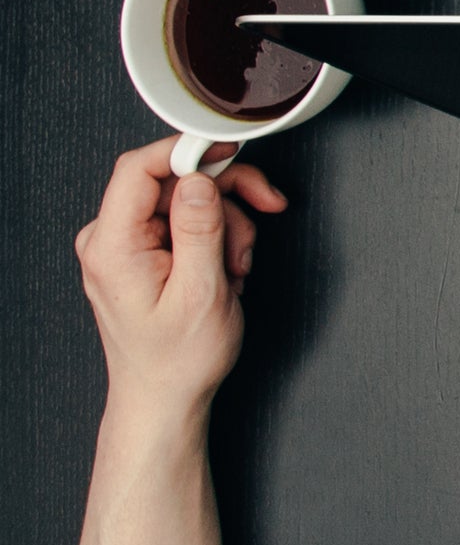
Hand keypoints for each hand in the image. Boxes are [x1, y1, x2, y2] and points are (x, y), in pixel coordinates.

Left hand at [76, 138, 284, 423]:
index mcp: (112, 247)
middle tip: (264, 208)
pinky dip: (216, 236)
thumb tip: (199, 179)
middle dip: (224, 197)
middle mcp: (109, 240)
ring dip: (227, 224)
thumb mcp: (201, 292)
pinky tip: (225, 266)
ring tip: (236, 265)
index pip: (139, 169)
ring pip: (186, 200)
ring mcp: (124, 246)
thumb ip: (199, 229)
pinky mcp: (141, 252)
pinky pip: (184, 220)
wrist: (164, 396)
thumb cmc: (177, 359)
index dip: (188, 151)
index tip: (228, 148)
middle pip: (172, 181)